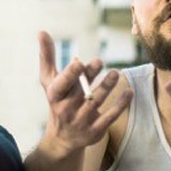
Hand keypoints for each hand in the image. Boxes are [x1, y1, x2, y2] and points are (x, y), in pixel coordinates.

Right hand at [38, 31, 131, 152]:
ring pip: (96, 101)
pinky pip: (110, 117)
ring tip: (115, 73)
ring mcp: (81, 121)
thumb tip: (41, 31)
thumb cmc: (57, 100)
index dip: (71, 74)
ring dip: (107, 86)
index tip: (79, 62)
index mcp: (55, 95)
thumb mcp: (49, 81)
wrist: (62, 138)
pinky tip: (129, 91)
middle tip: (99, 61)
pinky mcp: (95, 131)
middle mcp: (66, 109)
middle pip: (80, 90)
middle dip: (89, 76)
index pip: (62, 84)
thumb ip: (47, 57)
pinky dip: (120, 104)